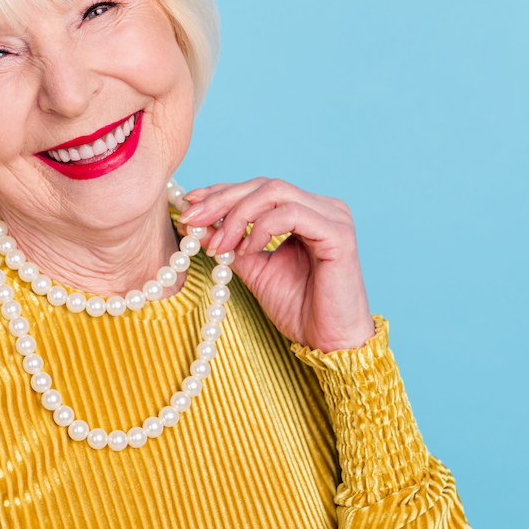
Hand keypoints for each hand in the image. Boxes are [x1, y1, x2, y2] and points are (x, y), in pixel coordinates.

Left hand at [179, 178, 375, 352]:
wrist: (328, 342)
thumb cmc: (299, 308)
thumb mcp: (254, 269)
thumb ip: (230, 243)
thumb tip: (196, 222)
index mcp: (306, 212)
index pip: (259, 189)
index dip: (222, 192)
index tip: (189, 203)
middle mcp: (322, 207)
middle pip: (264, 186)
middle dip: (222, 200)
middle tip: (192, 219)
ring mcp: (334, 217)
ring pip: (275, 192)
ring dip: (237, 216)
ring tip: (219, 244)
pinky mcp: (338, 234)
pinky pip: (292, 214)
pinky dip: (261, 228)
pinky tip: (246, 249)